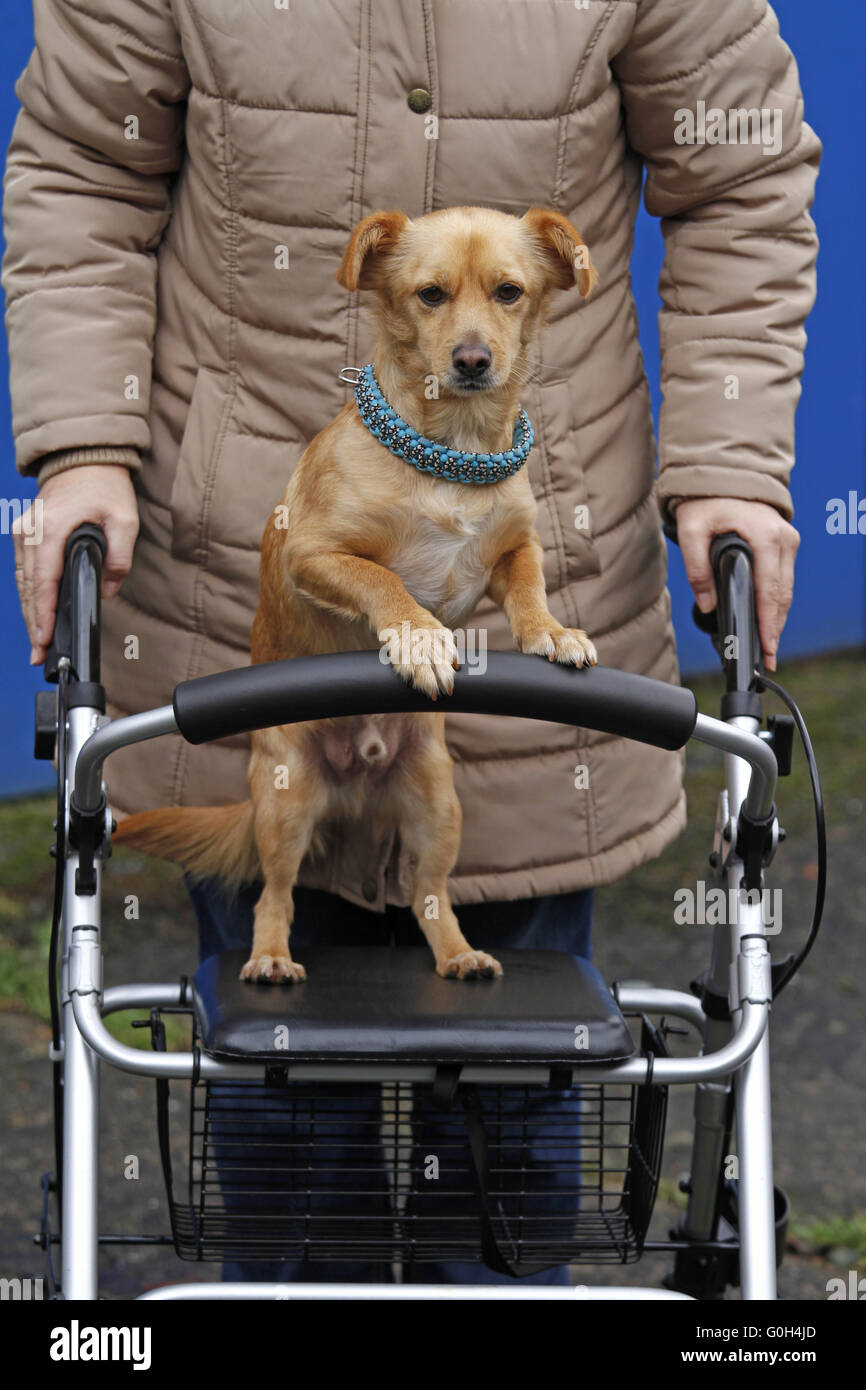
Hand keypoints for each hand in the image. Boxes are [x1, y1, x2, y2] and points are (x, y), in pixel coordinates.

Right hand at [13, 464, 138, 665]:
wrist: (83, 456)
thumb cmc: (104, 485)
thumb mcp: (125, 519)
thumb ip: (119, 557)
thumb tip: (109, 589)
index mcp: (52, 529)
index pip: (43, 581)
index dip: (42, 614)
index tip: (43, 638)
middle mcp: (31, 531)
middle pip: (28, 587)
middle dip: (33, 622)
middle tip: (38, 654)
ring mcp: (24, 531)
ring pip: (23, 581)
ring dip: (28, 611)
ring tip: (36, 641)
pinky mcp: (25, 532)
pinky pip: (23, 569)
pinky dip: (28, 593)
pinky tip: (35, 613)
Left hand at [675, 498, 799, 672]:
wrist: (722, 476)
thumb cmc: (707, 501)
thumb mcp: (691, 530)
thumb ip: (697, 568)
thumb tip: (708, 604)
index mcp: (765, 537)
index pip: (769, 590)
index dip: (768, 623)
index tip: (766, 648)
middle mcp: (783, 539)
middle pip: (782, 596)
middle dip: (775, 630)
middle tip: (768, 659)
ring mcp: (787, 541)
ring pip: (786, 590)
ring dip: (777, 619)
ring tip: (768, 647)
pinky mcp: (784, 544)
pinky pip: (782, 579)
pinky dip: (775, 602)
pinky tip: (767, 621)